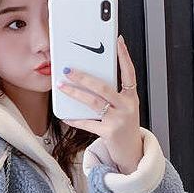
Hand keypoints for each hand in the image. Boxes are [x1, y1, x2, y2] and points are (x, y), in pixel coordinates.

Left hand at [57, 35, 143, 173]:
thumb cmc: (124, 126)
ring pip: (93, 103)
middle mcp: (127, 107)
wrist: (131, 151)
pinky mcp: (109, 133)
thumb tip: (89, 79)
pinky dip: (75, 119)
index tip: (118, 41)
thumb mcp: (123, 107)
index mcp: (131, 97)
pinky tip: (65, 115)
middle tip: (68, 69)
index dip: (124, 56)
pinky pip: (88, 123)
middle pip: (103, 87)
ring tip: (62, 86)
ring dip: (75, 93)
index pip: (129, 72)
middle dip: (84, 77)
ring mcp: (118, 120)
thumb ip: (111, 94)